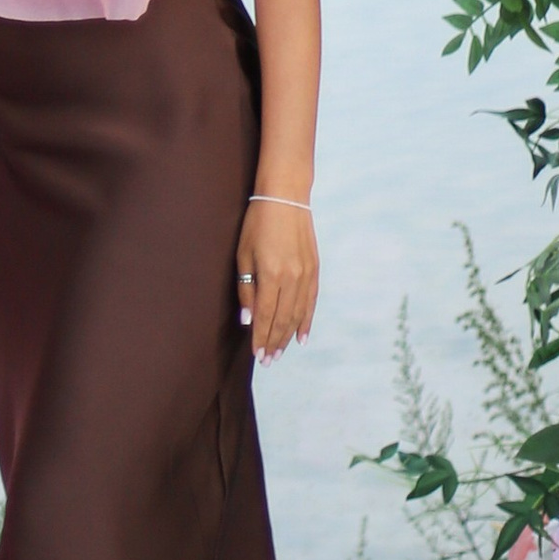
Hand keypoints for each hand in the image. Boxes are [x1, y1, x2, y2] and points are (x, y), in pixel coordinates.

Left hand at [239, 196, 318, 357]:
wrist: (285, 199)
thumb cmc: (257, 225)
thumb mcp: (243, 254)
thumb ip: (246, 288)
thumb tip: (247, 319)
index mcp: (271, 275)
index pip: (266, 315)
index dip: (261, 337)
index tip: (257, 354)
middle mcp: (291, 278)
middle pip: (283, 319)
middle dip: (274, 342)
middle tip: (268, 360)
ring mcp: (306, 275)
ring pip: (297, 314)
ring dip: (288, 335)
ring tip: (280, 352)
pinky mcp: (315, 270)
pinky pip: (311, 302)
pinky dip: (306, 321)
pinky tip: (302, 336)